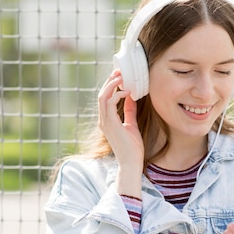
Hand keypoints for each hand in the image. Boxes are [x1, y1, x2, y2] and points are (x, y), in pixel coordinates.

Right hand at [97, 70, 143, 195]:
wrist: (131, 162)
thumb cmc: (132, 147)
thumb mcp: (132, 124)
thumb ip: (130, 111)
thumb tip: (132, 97)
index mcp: (106, 120)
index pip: (104, 98)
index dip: (110, 85)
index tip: (119, 76)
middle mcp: (103, 120)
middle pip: (101, 94)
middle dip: (109, 81)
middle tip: (119, 71)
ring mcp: (105, 122)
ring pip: (102, 97)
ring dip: (111, 84)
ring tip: (121, 76)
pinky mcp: (110, 124)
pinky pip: (110, 104)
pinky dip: (117, 95)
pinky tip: (127, 91)